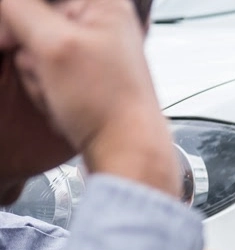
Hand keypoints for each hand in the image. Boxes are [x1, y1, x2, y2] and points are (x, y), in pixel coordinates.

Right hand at [0, 0, 178, 195]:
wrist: (125, 151)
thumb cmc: (109, 105)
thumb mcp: (54, 46)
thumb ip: (20, 8)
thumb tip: (7, 1)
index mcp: (104, 3)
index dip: (20, 15)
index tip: (14, 37)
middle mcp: (100, 23)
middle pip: (32, 20)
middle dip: (31, 51)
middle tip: (49, 71)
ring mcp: (90, 52)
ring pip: (33, 49)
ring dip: (37, 74)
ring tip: (62, 91)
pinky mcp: (82, 76)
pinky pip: (44, 72)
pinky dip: (45, 88)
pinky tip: (63, 101)